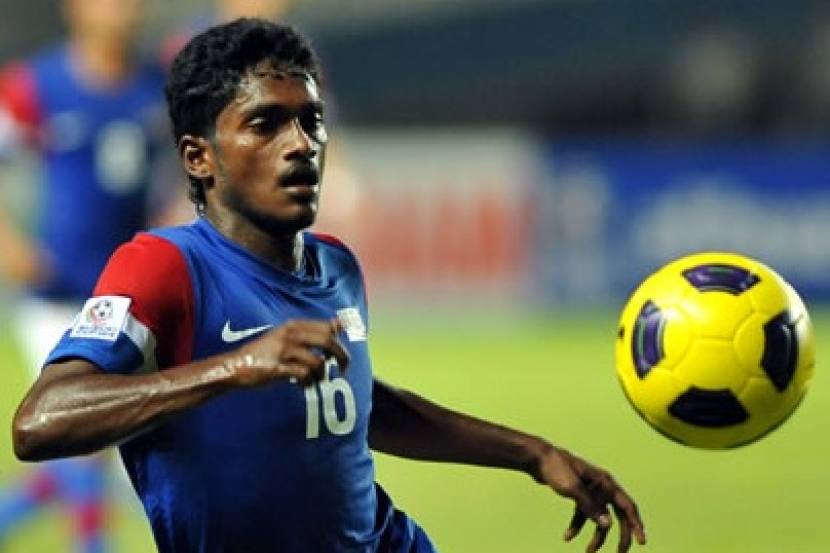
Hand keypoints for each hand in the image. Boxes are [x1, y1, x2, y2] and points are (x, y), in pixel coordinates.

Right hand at [227, 318, 349, 386]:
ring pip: (318, 361)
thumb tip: (339, 324)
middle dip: (341, 357)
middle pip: (327, 341)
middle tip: (343, 369)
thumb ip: (311, 332)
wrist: (235, 366)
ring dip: (321, 375)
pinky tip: (302, 385)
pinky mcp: (278, 368)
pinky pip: (304, 375)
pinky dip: (308, 382)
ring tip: (314, 380)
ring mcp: (284, 350)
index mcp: (293, 325)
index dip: (340, 341)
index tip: (342, 354)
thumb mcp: (286, 336)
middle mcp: (290, 334)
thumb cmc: (263, 353)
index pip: (326, 328)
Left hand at [537, 446, 645, 551]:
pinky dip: (577, 526)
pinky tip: (567, 536)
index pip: (628, 506)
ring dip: (596, 535)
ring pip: (599, 518)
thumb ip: (591, 507)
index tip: (642, 542)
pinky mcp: (579, 495)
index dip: (637, 524)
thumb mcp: (573, 489)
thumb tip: (608, 525)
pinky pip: (583, 515)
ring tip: (588, 552)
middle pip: (618, 515)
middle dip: (620, 535)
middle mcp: (602, 487)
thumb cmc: (556, 468)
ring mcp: (591, 491)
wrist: (538, 458)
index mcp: (606, 482)